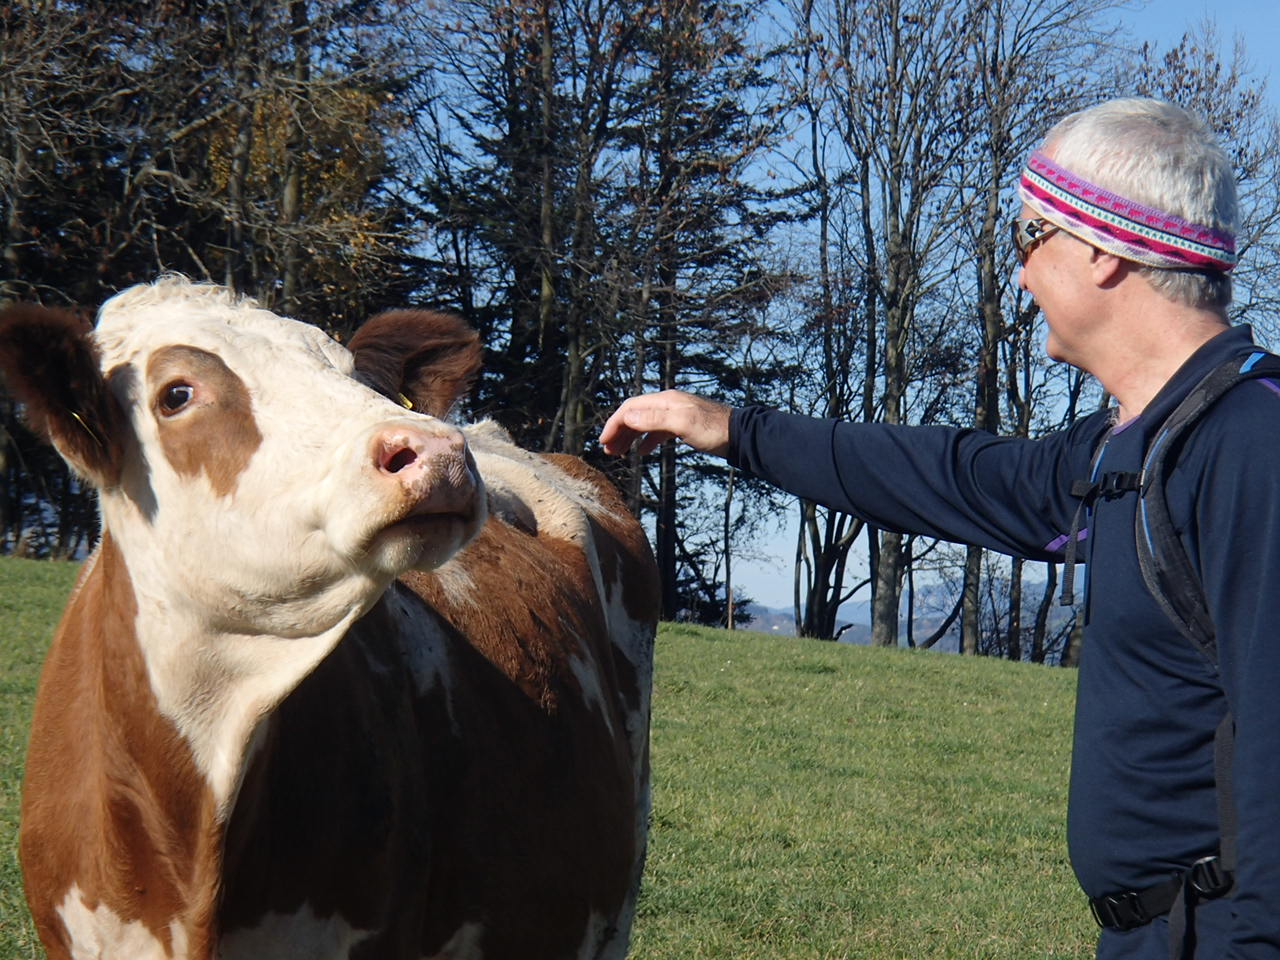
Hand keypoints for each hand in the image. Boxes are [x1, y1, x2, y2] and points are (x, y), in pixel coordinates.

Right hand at [600, 390, 731, 458]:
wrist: (740, 436)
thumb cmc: (714, 430)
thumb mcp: (683, 424)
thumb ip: (654, 420)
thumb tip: (628, 417)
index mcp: (665, 401)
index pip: (631, 408)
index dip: (614, 424)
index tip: (604, 441)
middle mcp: (668, 404)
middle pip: (635, 415)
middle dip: (619, 431)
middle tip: (609, 451)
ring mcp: (676, 414)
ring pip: (645, 423)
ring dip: (630, 437)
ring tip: (619, 453)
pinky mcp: (683, 425)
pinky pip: (657, 431)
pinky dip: (646, 440)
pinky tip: (642, 452)